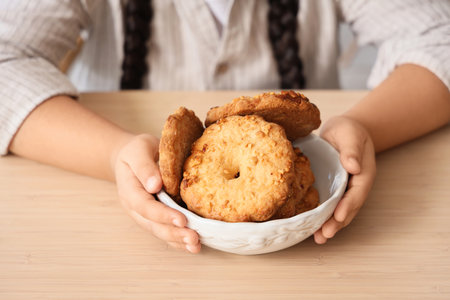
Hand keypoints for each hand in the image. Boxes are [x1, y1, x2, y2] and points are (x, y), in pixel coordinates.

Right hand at [113, 134, 200, 252]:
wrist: (131, 156)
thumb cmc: (137, 150)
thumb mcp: (138, 150)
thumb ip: (145, 167)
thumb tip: (154, 185)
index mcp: (129, 189)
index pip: (145, 206)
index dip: (163, 214)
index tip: (181, 219)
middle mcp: (135, 207)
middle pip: (153, 224)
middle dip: (173, 233)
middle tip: (193, 238)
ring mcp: (143, 214)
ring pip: (159, 231)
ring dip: (177, 240)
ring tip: (195, 245)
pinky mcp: (154, 217)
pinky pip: (164, 231)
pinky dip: (177, 240)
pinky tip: (192, 246)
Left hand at [314, 116, 375, 243]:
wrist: (343, 130)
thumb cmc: (349, 130)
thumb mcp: (350, 135)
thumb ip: (352, 150)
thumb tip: (353, 166)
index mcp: (363, 174)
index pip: (357, 193)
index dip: (348, 205)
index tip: (339, 216)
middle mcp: (355, 185)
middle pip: (348, 207)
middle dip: (337, 222)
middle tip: (325, 234)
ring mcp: (344, 189)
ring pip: (338, 210)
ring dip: (330, 225)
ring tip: (319, 238)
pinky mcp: (332, 189)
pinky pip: (329, 205)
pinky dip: (322, 217)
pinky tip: (312, 228)